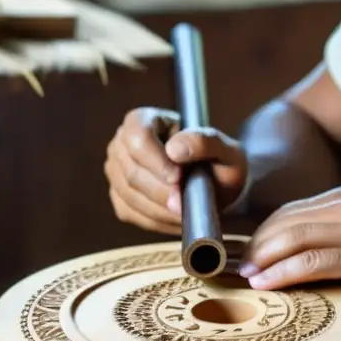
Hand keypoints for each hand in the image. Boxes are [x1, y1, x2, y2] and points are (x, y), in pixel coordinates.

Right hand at [104, 107, 247, 233]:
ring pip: (129, 195)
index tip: (178, 177)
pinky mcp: (119, 197)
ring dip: (159, 209)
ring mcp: (117, 171)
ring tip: (184, 209)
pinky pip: (130, 213)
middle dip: (161, 192)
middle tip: (184, 202)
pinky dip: (155, 220)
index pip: (138, 139)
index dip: (156, 162)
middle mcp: (122, 143)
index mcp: (143, 120)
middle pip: (132, 172)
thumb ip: (205, 142)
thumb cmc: (218, 161)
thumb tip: (174, 149)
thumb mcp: (224, 148)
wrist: (216, 184)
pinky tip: (174, 217)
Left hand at [238, 185, 340, 296]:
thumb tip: (314, 246)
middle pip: (283, 222)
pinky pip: (311, 262)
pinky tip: (266, 284)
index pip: (291, 211)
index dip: (265, 233)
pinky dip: (282, 273)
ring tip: (246, 278)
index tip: (250, 253)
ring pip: (291, 239)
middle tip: (239, 269)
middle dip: (256, 246)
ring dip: (262, 260)